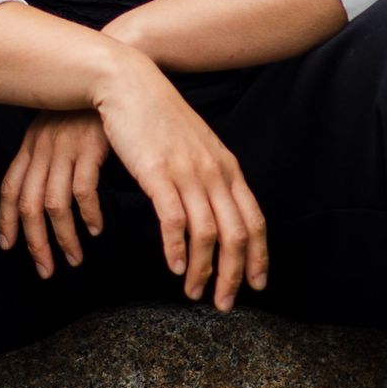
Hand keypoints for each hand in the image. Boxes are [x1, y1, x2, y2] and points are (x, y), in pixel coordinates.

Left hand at [0, 110, 108, 278]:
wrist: (112, 74)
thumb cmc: (88, 108)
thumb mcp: (59, 131)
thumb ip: (49, 159)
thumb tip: (45, 194)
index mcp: (31, 146)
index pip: (10, 189)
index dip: (7, 221)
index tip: (9, 247)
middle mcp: (43, 149)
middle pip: (29, 205)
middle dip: (34, 243)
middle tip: (46, 269)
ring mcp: (65, 149)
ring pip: (53, 204)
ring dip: (64, 237)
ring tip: (75, 258)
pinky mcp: (89, 148)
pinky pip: (83, 191)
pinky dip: (88, 215)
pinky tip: (96, 227)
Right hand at [90, 52, 269, 310]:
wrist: (129, 83)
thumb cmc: (157, 117)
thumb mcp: (193, 146)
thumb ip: (207, 174)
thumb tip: (213, 205)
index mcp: (226, 167)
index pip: (254, 220)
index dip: (258, 257)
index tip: (255, 285)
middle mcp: (214, 172)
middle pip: (237, 234)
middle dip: (234, 275)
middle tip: (224, 304)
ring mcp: (188, 172)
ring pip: (209, 233)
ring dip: (204, 270)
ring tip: (195, 294)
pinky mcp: (158, 173)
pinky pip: (175, 219)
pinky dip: (177, 248)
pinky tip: (175, 267)